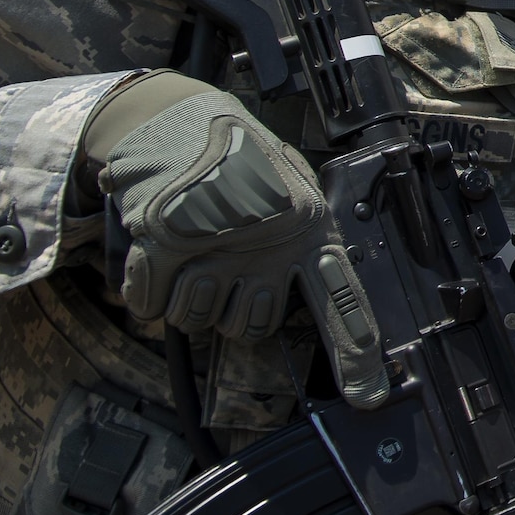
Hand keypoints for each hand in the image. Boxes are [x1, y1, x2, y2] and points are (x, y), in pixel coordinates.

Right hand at [88, 71, 390, 408]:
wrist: (181, 117)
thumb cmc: (242, 164)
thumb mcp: (291, 196)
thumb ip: (300, 250)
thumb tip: (320, 307)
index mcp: (309, 231)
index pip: (342, 300)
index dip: (357, 353)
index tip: (368, 397)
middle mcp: (267, 243)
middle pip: (249, 328)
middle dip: (234, 309)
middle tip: (227, 266)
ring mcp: (215, 244)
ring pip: (197, 320)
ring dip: (188, 294)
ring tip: (195, 248)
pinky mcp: (162, 242)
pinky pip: (151, 304)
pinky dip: (147, 284)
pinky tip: (160, 249)